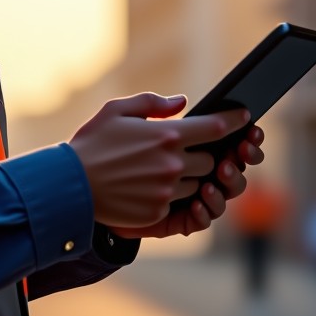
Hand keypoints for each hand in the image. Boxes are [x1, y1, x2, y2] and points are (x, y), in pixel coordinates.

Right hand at [68, 93, 250, 231]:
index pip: (214, 128)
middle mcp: (173, 164)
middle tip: (188, 148)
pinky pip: (180, 203)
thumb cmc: (92, 143)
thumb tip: (182, 102)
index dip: (233, 121)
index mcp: (166, 135)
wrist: (70, 185)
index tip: (244, 117)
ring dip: (190, 176)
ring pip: (198, 184)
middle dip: (205, 154)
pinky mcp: (158, 213)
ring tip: (165, 169)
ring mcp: (167, 191)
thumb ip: (153, 103)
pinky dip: (173, 194)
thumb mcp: (117, 110)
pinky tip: (152, 186)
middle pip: (211, 160)